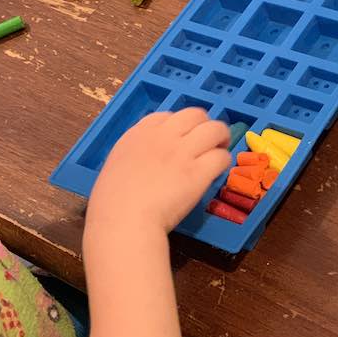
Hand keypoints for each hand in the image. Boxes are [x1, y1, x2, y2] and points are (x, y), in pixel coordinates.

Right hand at [86, 108, 230, 233]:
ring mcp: (182, 152)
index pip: (168, 115)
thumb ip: (137, 154)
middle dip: (205, 125)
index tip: (183, 138)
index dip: (181, 125)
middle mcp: (163, 136)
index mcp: (139, 133)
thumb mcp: (118, 164)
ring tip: (219, 152)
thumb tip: (152, 158)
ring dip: (221, 139)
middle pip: (196, 114)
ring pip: (215, 129)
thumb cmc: (113, 203)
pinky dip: (223, 162)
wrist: (124, 222)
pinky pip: (221, 156)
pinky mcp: (199, 172)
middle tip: (208, 142)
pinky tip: (218, 172)